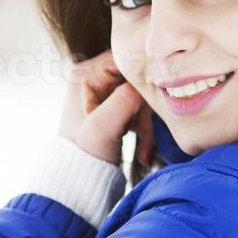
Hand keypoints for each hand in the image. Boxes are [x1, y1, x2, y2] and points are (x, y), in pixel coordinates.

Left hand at [58, 50, 155, 167]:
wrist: (80, 180)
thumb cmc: (84, 154)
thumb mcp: (103, 126)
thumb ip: (124, 99)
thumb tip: (146, 82)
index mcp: (85, 76)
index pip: (122, 57)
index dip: (142, 71)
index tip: (157, 89)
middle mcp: (94, 79)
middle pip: (135, 78)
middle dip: (145, 108)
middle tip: (146, 131)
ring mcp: (106, 94)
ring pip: (141, 96)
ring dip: (147, 124)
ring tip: (144, 150)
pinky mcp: (116, 108)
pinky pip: (139, 110)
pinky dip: (145, 130)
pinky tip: (144, 151)